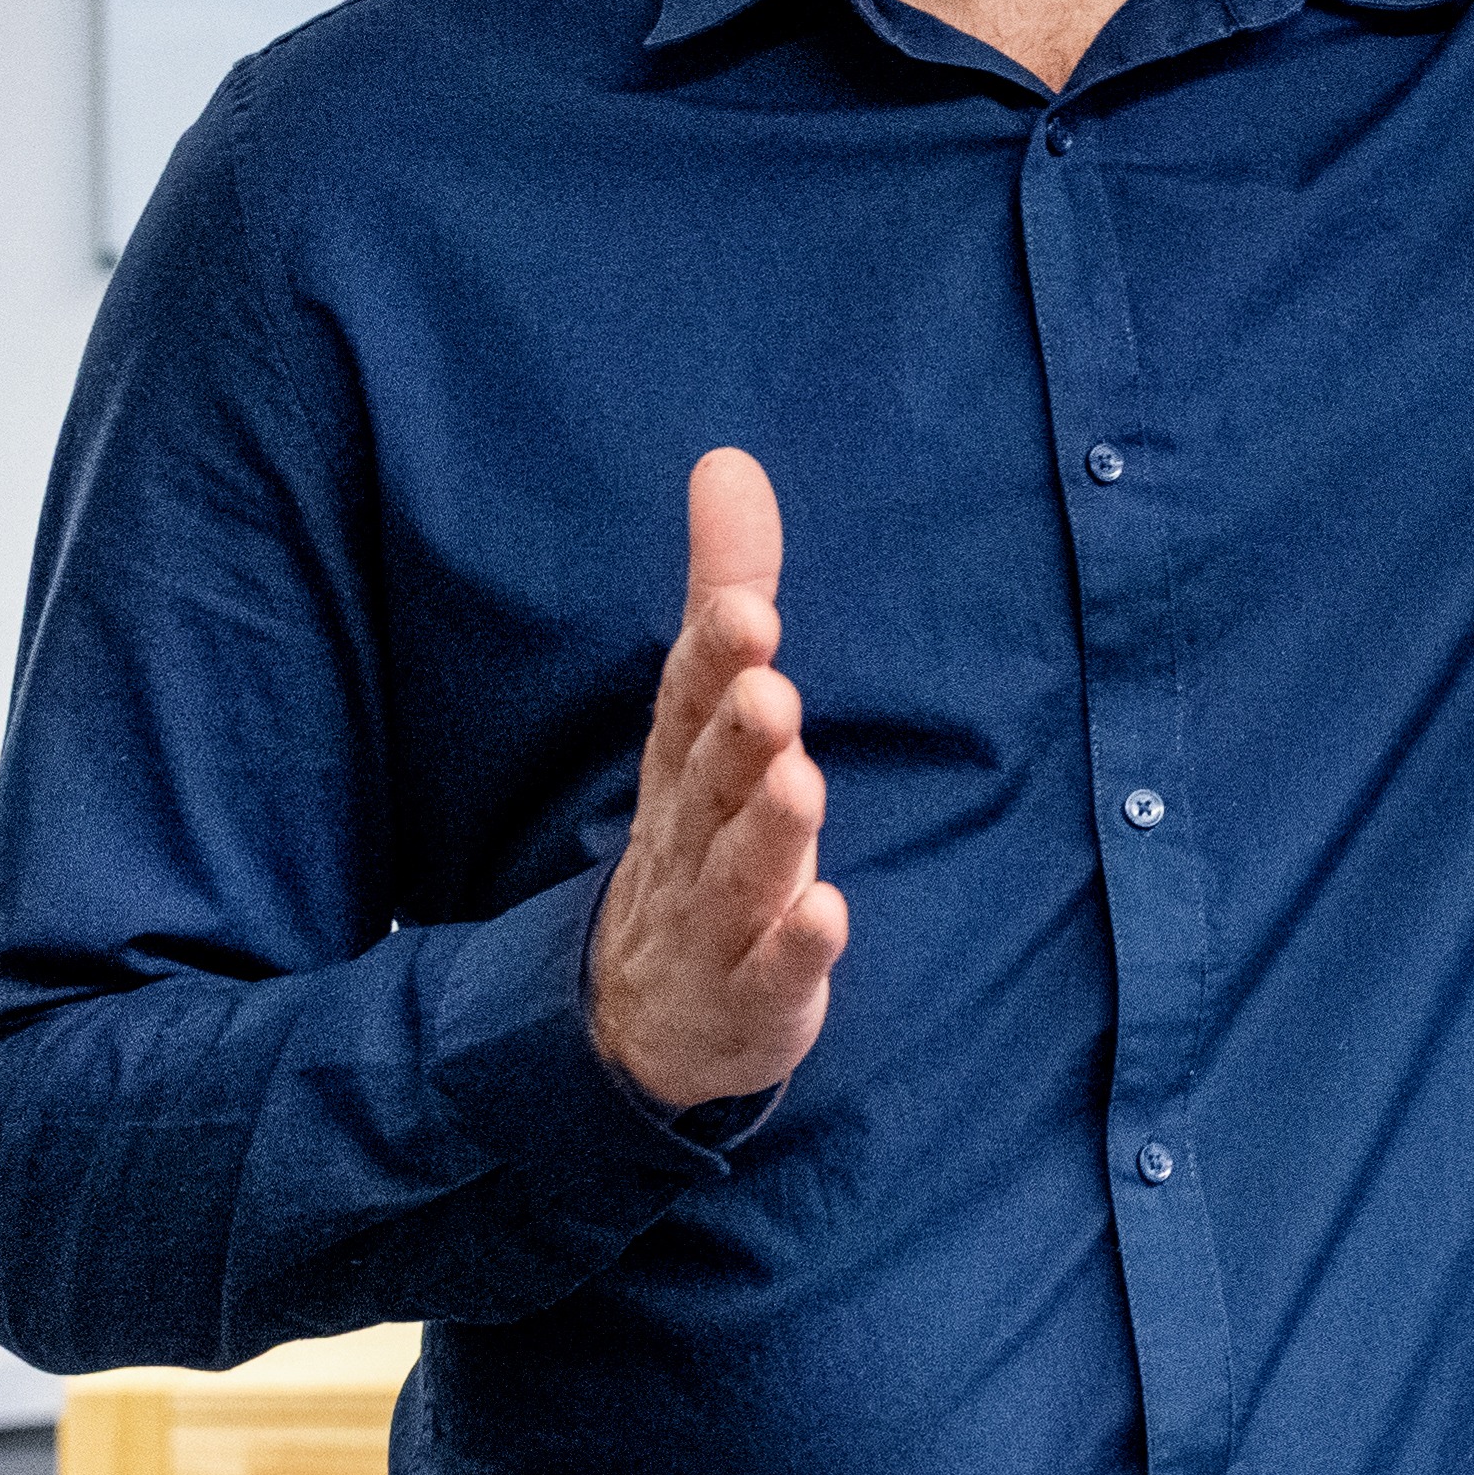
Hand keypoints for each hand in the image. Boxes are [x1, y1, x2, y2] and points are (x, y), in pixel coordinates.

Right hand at [588, 447, 843, 1114]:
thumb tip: (728, 461)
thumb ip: (726, 589)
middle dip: (737, 733)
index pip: (689, 701)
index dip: (714, 658)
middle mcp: (692, 836)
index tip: (746, 607)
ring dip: (767, 829)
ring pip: (739, 873)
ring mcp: (718, 922)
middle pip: (710, 781)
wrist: (646, 1013)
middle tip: (768, 684)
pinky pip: (773, 972)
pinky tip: (827, 913)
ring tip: (800, 780)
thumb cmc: (697, 836)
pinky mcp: (753, 996)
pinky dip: (797, 946)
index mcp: (685, 765)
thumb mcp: (708, 716)